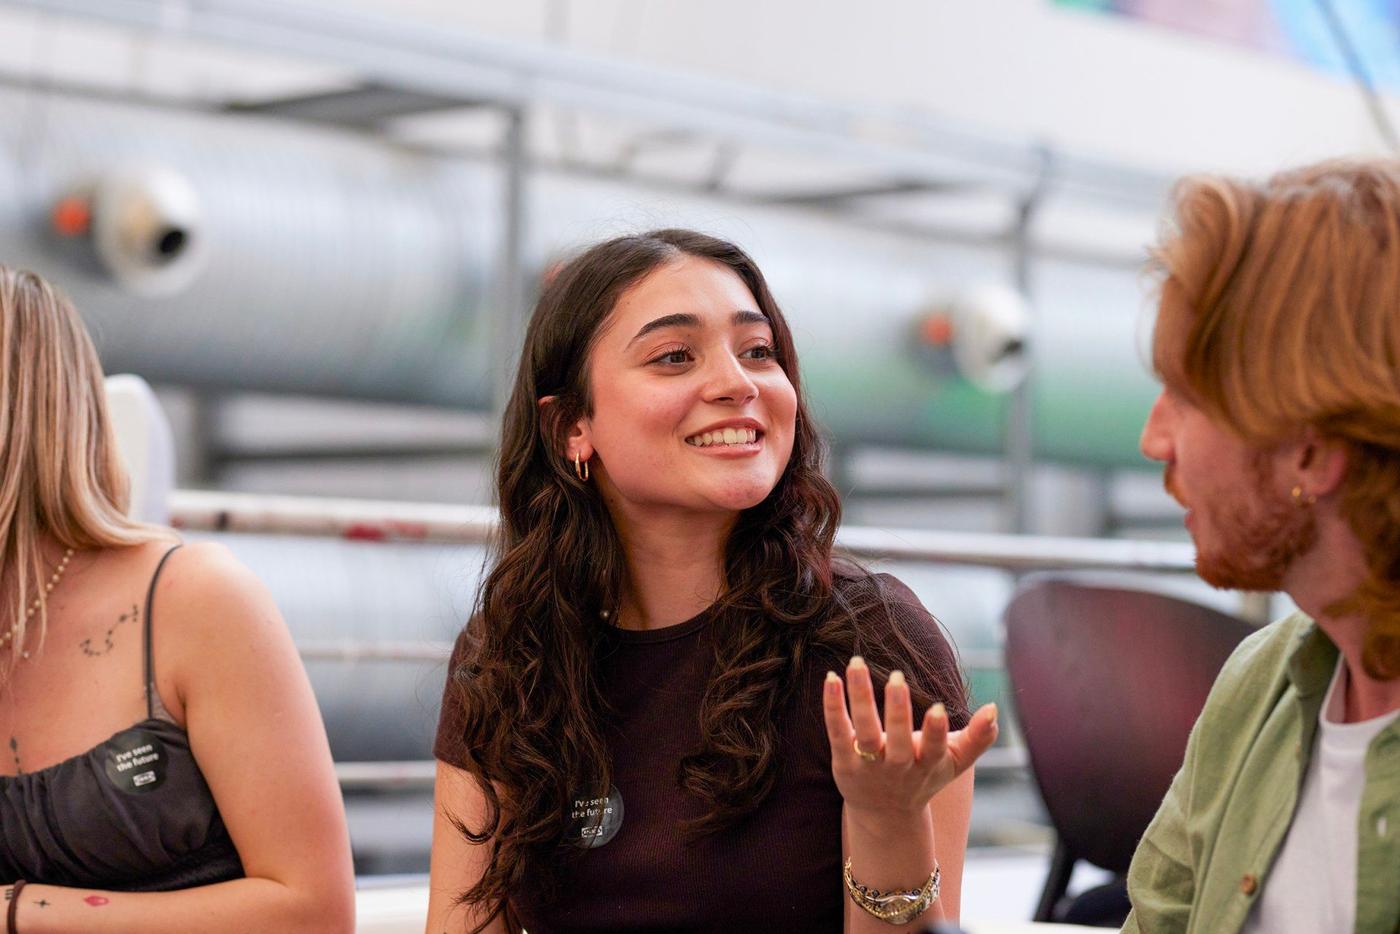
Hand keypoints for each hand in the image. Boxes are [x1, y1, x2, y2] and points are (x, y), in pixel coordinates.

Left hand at [823, 655, 998, 817]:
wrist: (885, 815)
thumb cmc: (924, 777)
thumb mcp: (954, 762)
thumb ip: (978, 738)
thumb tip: (995, 707)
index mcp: (927, 765)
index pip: (933, 749)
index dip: (935, 731)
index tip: (938, 708)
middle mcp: (898, 767)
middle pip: (897, 740)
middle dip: (897, 712)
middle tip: (897, 679)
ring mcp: (869, 766)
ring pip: (864, 732)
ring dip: (860, 698)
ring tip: (857, 664)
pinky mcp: (844, 762)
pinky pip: (838, 732)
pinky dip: (833, 707)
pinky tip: (832, 679)